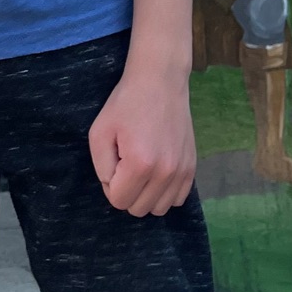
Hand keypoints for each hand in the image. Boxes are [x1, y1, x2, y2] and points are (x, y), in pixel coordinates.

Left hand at [89, 65, 195, 216]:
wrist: (160, 83)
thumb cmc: (125, 104)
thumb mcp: (99, 133)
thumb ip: (101, 168)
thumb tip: (113, 188)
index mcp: (140, 165)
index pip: (119, 201)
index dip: (109, 185)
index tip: (113, 162)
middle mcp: (166, 173)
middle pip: (139, 209)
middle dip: (126, 192)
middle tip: (124, 164)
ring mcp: (183, 172)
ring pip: (160, 209)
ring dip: (146, 195)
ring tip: (141, 169)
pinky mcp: (192, 168)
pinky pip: (177, 199)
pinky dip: (164, 192)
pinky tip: (156, 172)